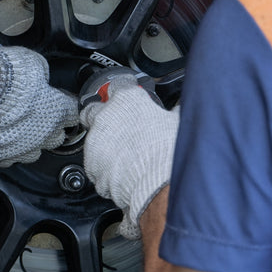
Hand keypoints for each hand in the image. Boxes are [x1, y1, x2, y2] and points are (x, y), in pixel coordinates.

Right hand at [0, 46, 77, 165]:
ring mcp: (22, 148)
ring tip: (17, 130)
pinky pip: (7, 159)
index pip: (73, 114)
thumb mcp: (32, 63)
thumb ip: (41, 75)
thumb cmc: (4, 75)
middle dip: (50, 128)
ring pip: (33, 153)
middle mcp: (43, 134)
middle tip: (37, 115)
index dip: (66, 107)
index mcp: (57, 111)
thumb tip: (40, 76)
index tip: (60, 102)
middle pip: (56, 138)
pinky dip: (5, 151)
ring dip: (29, 143)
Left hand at [80, 74, 178, 237]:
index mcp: (126, 99)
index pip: (118, 85)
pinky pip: (95, 163)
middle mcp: (105, 116)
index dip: (124, 93)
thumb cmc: (170, 152)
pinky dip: (104, 166)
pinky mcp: (91, 165)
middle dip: (103, 116)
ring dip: (105, 143)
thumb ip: (172, 111)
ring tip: (128, 155)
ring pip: (94, 138)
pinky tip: (122, 170)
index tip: (128, 100)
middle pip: (95, 109)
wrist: (158, 185)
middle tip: (120, 126)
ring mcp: (95, 141)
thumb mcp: (178, 122)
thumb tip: (180, 108)